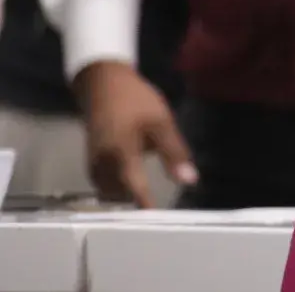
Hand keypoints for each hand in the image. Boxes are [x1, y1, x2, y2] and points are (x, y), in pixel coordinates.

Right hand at [74, 61, 194, 204]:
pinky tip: (132, 183)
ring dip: (125, 195)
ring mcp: (93, 163)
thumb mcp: (161, 122)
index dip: (147, 206)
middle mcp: (102, 165)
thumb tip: (189, 180)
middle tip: (158, 213)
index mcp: (120, 155)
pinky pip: (103, 182)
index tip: (158, 223)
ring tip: (147, 200)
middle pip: (119, 194)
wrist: (103, 83)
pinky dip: (117, 186)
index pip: (135, 189)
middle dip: (135, 203)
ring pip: (109, 190)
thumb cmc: (135, 101)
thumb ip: (174, 152)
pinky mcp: (92, 160)